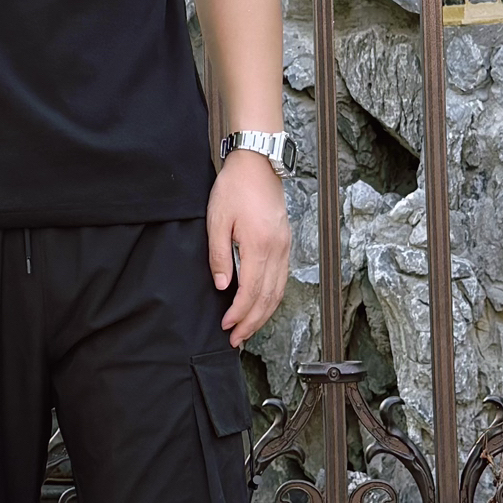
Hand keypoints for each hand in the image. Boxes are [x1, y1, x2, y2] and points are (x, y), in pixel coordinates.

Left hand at [208, 149, 291, 346]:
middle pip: (268, 297)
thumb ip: (219, 255)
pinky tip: (262, 305)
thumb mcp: (217, 220)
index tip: (226, 327)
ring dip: (264, 314)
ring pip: (278, 291)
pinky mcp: (285, 242)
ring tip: (248, 329)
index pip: (251, 291)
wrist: (258, 163)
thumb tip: (223, 286)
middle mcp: (277, 249)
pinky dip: (272, 298)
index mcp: (259, 245)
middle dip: (252, 322)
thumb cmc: (234, 188)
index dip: (239, 314)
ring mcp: (284, 246)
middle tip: (236, 339)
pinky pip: (282, 278)